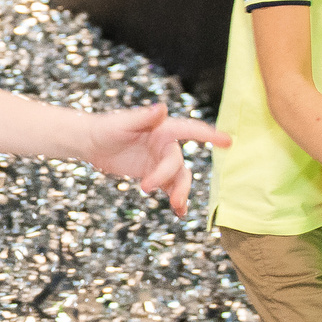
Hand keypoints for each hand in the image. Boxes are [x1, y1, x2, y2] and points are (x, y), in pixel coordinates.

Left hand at [83, 102, 225, 216]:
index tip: (229, 141)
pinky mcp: (154, 175)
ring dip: (179, 193)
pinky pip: (170, 188)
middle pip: (178, 164)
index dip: (210, 134)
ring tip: (175, 208)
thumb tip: (162, 108)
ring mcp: (161, 161)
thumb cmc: (106, 127)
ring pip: (179, 179)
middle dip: (170, 178)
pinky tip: (179, 213)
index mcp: (163, 129)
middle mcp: (166, 145)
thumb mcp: (122, 123)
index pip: (190, 130)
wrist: (92, 143)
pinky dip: (176, 199)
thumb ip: (142, 117)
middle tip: (146, 187)